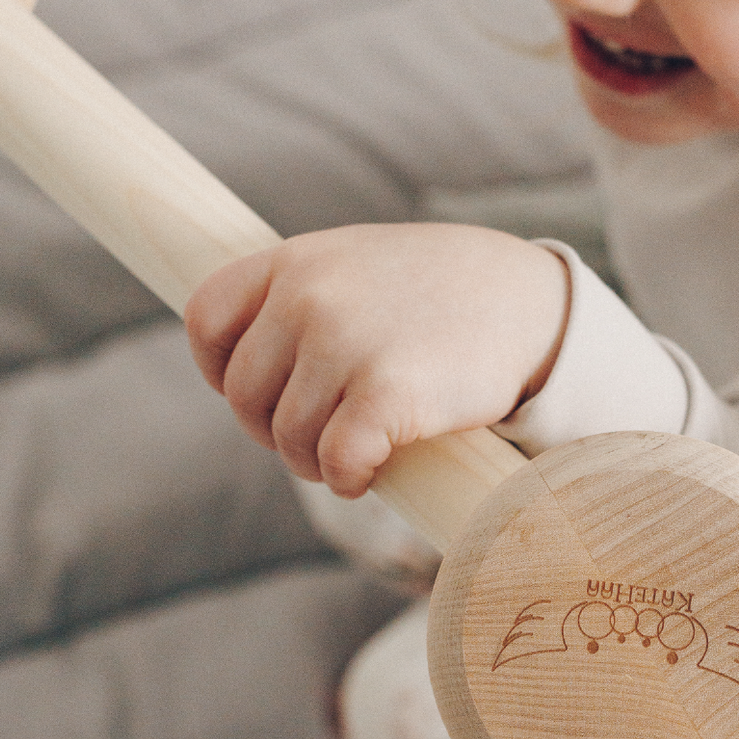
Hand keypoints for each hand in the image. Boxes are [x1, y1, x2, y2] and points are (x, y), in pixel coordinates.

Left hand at [184, 223, 568, 494]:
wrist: (532, 304)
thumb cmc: (447, 291)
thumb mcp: (364, 262)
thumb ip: (307, 293)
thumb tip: (248, 364)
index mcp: (297, 259)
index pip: (207, 319)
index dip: (219, 368)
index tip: (265, 390)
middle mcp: (310, 296)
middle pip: (243, 394)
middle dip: (274, 429)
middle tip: (319, 436)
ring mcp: (345, 344)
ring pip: (287, 437)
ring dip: (314, 461)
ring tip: (352, 454)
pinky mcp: (384, 396)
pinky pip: (335, 461)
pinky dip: (348, 479)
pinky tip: (369, 473)